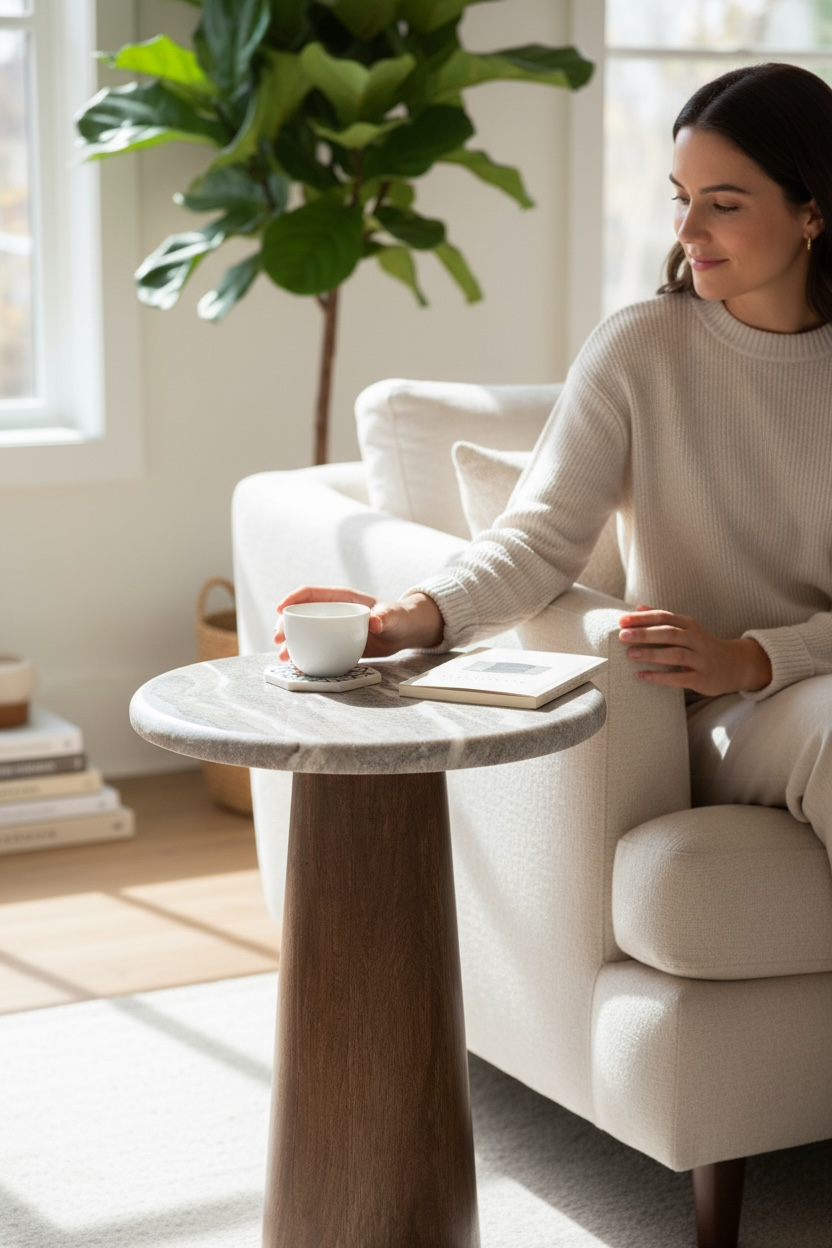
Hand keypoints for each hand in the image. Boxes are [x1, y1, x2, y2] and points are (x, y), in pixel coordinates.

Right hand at [274, 585, 444, 659]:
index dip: (292, 598)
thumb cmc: (400, 617)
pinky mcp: (337, 644)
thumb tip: (375, 621)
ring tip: (283, 657)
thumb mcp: (393, 615)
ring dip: (291, 644)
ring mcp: (333, 628)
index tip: (279, 609)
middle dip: (285, 625)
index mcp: (342, 598)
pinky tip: (298, 667)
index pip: (311, 593)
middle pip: (302, 614)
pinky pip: (317, 648)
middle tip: (278, 639)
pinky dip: (305, 656)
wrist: (406, 632)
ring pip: (305, 633)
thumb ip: (385, 616)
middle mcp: (333, 612)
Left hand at [618, 605, 771, 695]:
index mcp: (689, 625)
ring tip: (631, 654)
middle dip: (645, 634)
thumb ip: (663, 618)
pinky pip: (680, 678)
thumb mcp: (686, 628)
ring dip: (652, 654)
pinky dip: (660, 677)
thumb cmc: (702, 645)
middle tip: (622, 635)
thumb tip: (637, 608)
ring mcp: (700, 659)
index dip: (643, 618)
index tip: (622, 620)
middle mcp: (696, 639)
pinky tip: (642, 676)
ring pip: (675, 654)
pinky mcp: (702, 678)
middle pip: (669, 634)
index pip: (665, 617)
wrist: (734, 665)